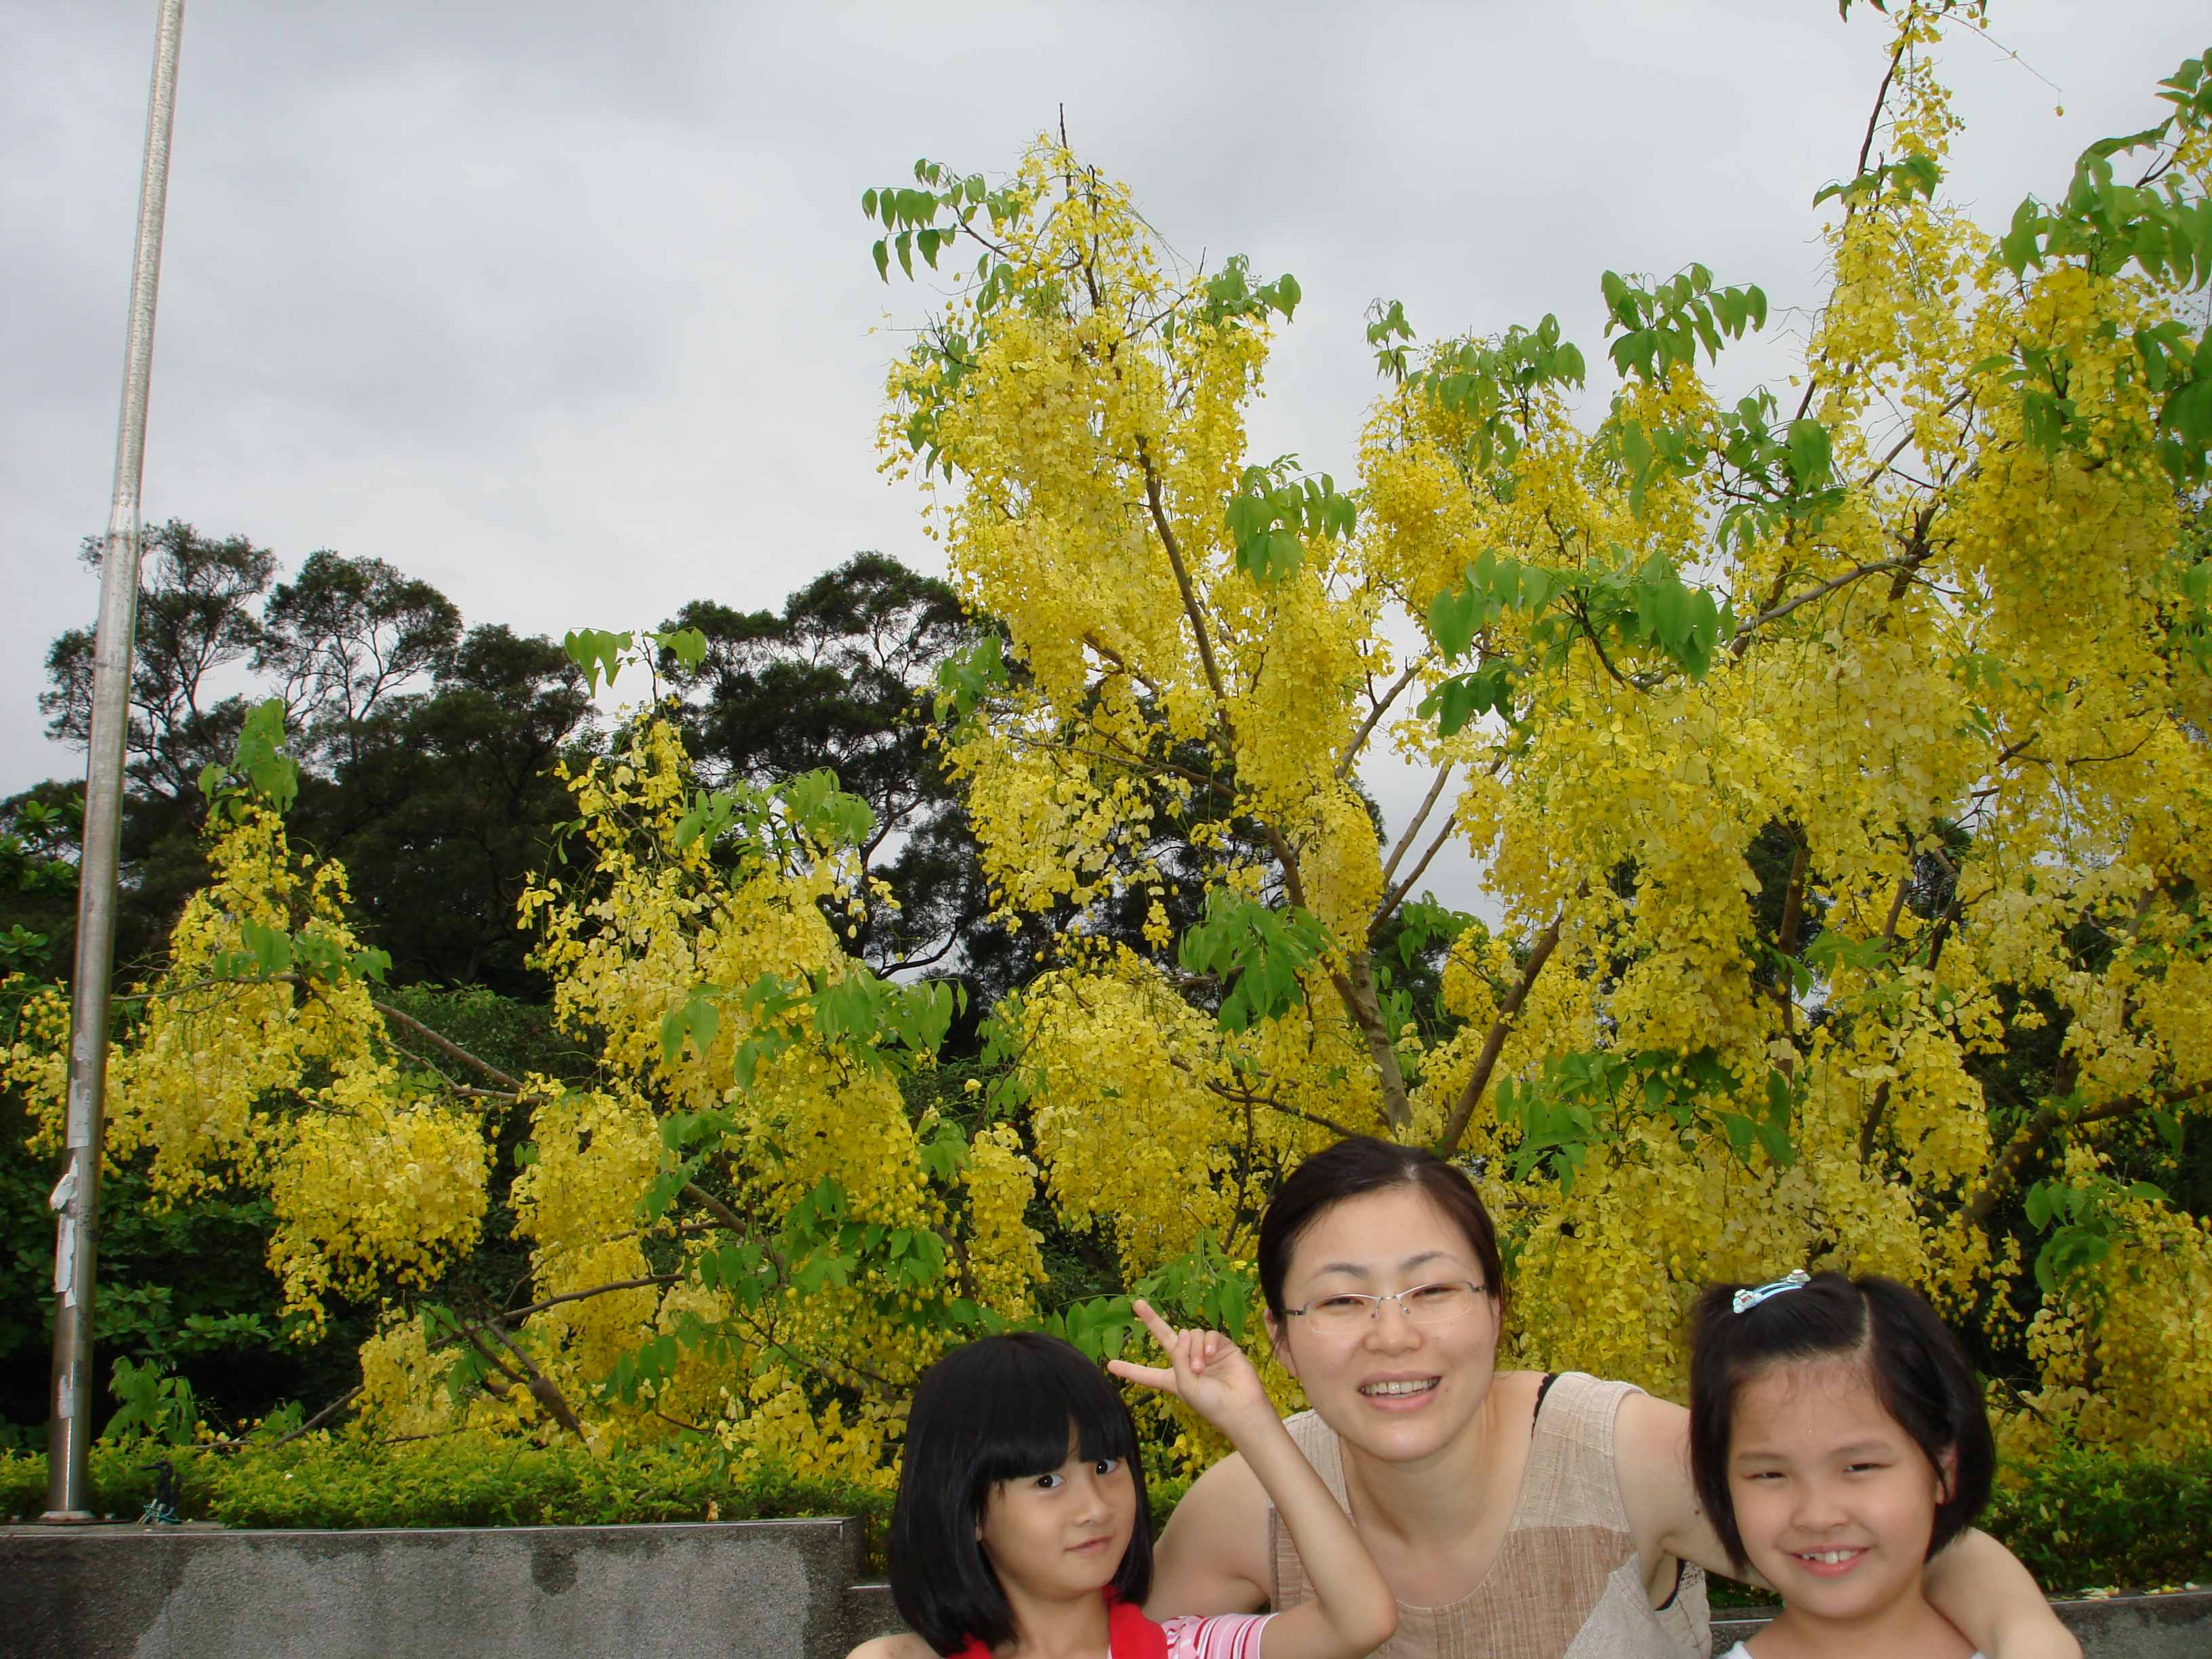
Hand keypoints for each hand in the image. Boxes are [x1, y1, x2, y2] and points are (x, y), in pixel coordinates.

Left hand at [1106, 1299, 1272, 1436]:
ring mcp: (1204, 1353)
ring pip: (1190, 1335)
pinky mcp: (1221, 1346)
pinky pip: (1208, 1335)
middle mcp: (1186, 1363)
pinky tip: (1211, 1356)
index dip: (1130, 1370)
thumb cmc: (1210, 1402)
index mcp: (1173, 1379)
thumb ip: (1178, 1357)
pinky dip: (1207, 1343)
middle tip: (1137, 1303)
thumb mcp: (1184, 1384)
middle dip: (1151, 1320)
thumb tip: (1182, 1333)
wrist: (1240, 1406)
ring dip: (1192, 1350)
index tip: (1110, 1365)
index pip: (1147, 1373)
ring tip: (1200, 1367)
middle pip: (1166, 1337)